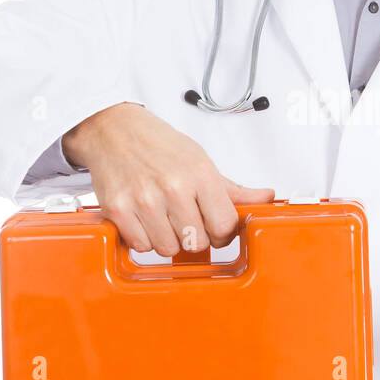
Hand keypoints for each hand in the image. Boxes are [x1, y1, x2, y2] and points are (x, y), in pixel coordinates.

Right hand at [62, 102, 274, 255]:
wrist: (114, 129)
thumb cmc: (159, 145)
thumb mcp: (201, 161)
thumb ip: (233, 189)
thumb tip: (266, 198)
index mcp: (199, 174)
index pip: (224, 226)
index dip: (221, 233)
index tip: (213, 228)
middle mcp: (173, 187)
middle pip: (196, 242)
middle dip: (193, 237)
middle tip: (184, 221)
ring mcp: (144, 200)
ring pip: (167, 249)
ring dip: (167, 239)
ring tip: (162, 218)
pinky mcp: (118, 209)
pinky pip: (140, 246)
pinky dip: (142, 239)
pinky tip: (143, 220)